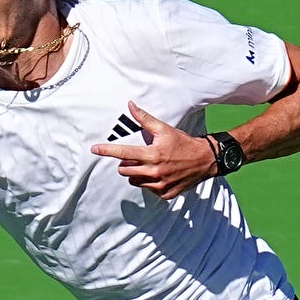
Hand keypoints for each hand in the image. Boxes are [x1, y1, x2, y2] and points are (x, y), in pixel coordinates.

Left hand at [89, 102, 217, 199]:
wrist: (205, 160)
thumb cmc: (183, 143)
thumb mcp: (164, 129)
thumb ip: (144, 119)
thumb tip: (130, 105)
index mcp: (152, 155)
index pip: (123, 154)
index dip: (107, 151)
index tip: (94, 149)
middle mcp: (154, 172)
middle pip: (125, 171)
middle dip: (127, 164)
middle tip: (138, 157)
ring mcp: (159, 185)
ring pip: (134, 181)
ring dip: (137, 174)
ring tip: (150, 165)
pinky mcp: (165, 194)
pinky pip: (148, 190)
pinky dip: (150, 182)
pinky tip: (160, 174)